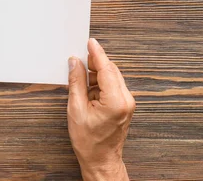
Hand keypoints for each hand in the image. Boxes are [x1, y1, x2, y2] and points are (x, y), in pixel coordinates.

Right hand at [67, 38, 134, 180]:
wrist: (101, 160)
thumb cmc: (89, 141)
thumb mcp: (76, 109)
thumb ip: (76, 83)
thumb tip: (75, 63)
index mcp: (116, 101)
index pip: (106, 69)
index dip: (97, 53)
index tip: (90, 42)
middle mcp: (126, 100)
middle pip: (110, 71)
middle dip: (94, 63)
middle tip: (78, 59)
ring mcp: (127, 103)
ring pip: (111, 77)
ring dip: (96, 75)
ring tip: (80, 81)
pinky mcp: (124, 105)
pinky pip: (112, 86)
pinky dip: (99, 84)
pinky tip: (87, 89)